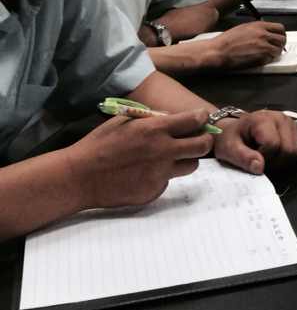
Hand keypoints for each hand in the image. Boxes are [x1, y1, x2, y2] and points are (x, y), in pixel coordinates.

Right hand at [66, 109, 213, 208]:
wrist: (78, 177)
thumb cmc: (99, 145)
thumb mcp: (124, 120)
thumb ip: (152, 118)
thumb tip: (172, 118)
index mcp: (154, 130)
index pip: (195, 120)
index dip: (201, 118)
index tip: (201, 118)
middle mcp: (163, 152)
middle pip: (203, 146)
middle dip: (204, 140)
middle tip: (197, 139)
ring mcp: (160, 174)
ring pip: (191, 165)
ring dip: (185, 159)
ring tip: (168, 157)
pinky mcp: (154, 191)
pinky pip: (169, 181)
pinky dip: (162, 176)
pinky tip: (144, 173)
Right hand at [205, 21, 285, 69]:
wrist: (218, 51)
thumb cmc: (226, 41)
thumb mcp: (243, 28)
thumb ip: (257, 30)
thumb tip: (265, 34)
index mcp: (258, 25)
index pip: (280, 27)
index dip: (280, 34)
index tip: (278, 39)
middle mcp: (263, 33)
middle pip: (282, 38)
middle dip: (280, 45)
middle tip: (276, 49)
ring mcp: (263, 44)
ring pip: (279, 49)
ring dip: (275, 53)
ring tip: (268, 55)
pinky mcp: (261, 55)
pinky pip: (271, 58)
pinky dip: (268, 60)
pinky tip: (261, 59)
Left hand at [213, 110, 296, 174]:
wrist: (235, 130)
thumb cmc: (231, 137)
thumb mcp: (229, 148)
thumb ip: (243, 157)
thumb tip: (259, 167)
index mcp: (263, 119)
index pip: (274, 145)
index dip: (263, 158)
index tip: (252, 158)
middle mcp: (281, 118)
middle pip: (289, 150)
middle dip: (275, 162)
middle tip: (261, 160)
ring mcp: (290, 124)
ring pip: (296, 152)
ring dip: (282, 161)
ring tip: (268, 158)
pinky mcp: (295, 131)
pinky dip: (287, 158)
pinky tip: (275, 155)